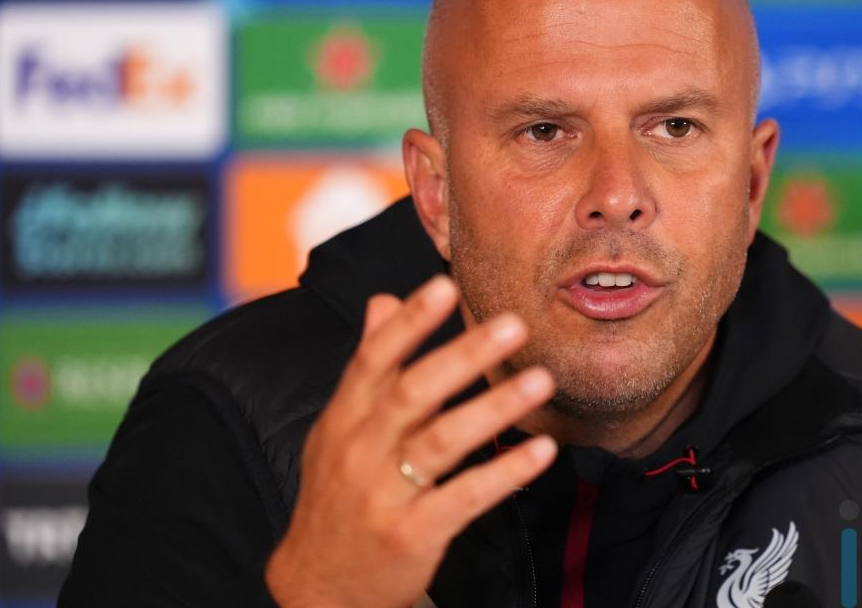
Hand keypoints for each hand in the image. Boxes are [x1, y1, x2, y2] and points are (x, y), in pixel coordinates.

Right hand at [265, 275, 556, 607]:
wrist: (319, 587)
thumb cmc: (338, 495)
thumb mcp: (337, 428)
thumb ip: (366, 365)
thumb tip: (382, 300)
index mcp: (343, 417)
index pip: (373, 358)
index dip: (408, 322)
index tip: (443, 285)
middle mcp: (359, 450)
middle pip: (413, 393)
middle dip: (463, 355)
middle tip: (513, 325)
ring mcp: (384, 494)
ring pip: (442, 441)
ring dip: (495, 408)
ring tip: (541, 381)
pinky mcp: (412, 535)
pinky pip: (465, 498)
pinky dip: (505, 473)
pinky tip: (542, 452)